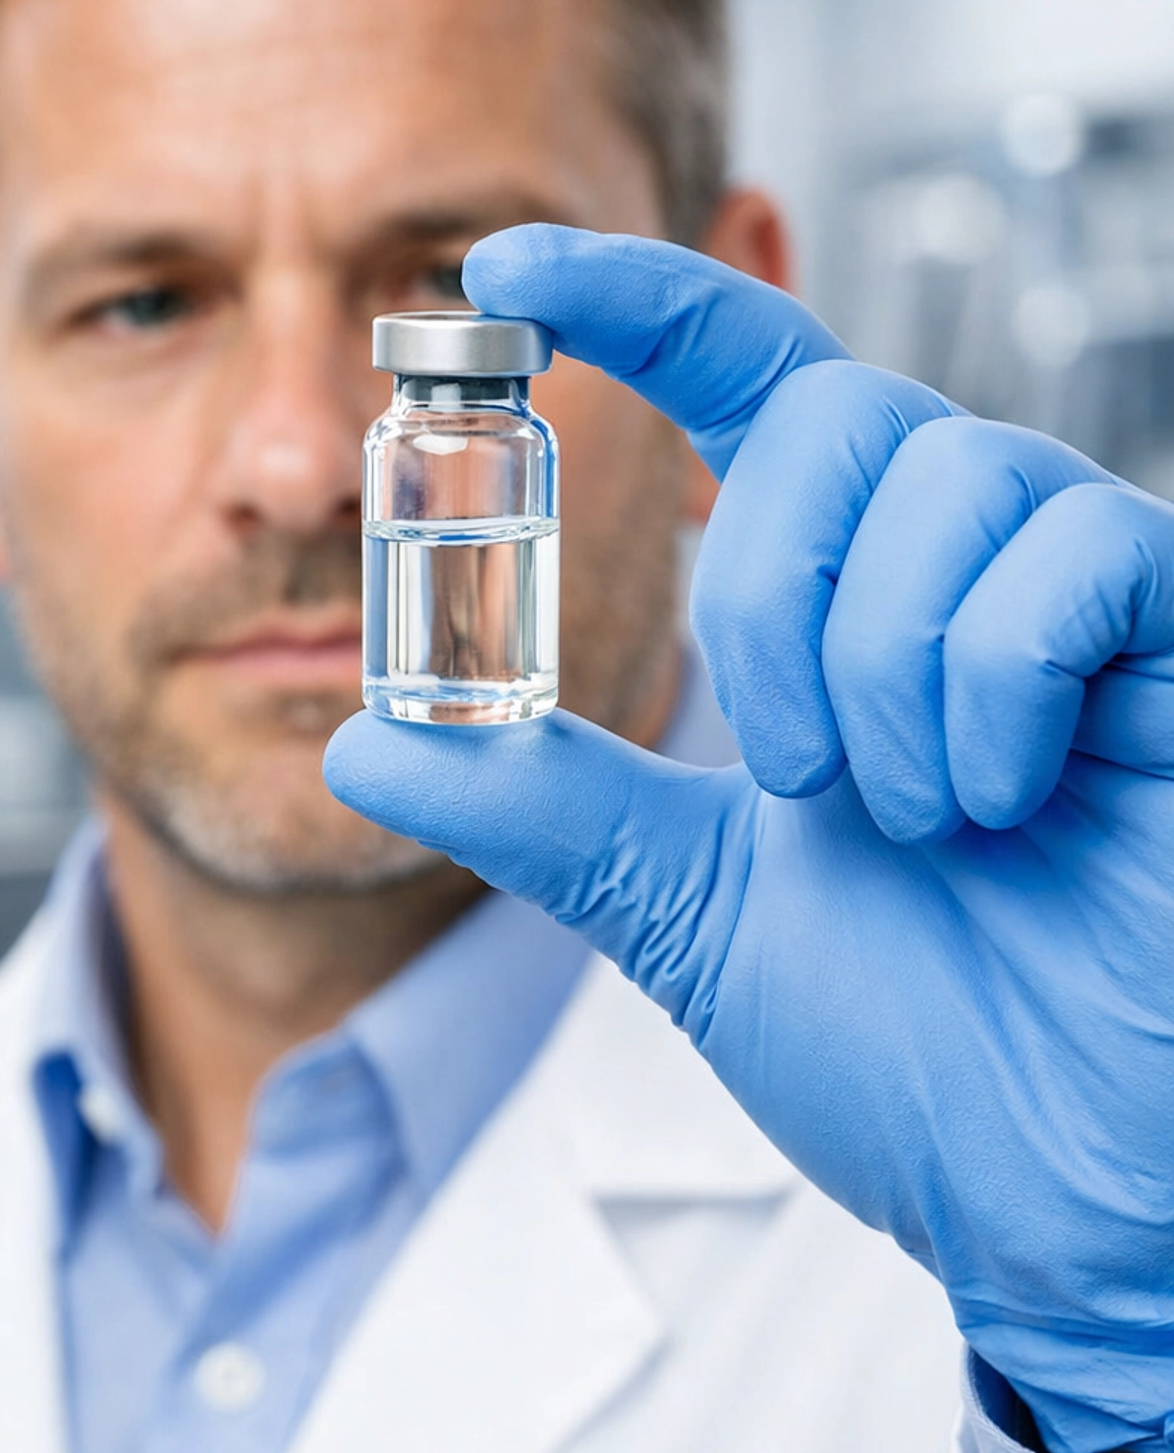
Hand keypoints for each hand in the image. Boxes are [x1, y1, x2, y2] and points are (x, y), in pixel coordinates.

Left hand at [326, 225, 1173, 1452]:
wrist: (1072, 1188)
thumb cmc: (927, 1053)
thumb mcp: (694, 911)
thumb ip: (546, 812)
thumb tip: (369, 742)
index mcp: (847, 606)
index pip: (747, 379)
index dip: (634, 299)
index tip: (502, 264)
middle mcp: (964, 565)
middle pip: (832, 409)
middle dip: (769, 596)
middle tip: (797, 774)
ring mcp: (1085, 591)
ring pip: (943, 474)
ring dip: (878, 670)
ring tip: (916, 815)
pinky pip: (1071, 553)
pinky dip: (994, 687)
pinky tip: (1010, 798)